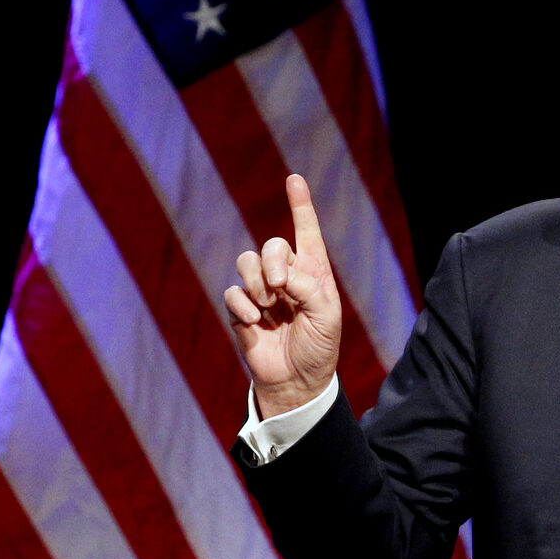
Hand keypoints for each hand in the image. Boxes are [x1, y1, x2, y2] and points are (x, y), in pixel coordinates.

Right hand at [224, 174, 342, 417]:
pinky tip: (256, 322)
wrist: (297, 380)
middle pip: (270, 244)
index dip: (300, 205)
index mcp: (314, 273)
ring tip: (269, 307)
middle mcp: (287, 276)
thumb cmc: (319, 347)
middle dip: (272, 261)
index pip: (306, 232)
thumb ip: (308, 287)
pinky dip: (243, 304)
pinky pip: (232, 292)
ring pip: (246, 262)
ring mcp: (262, 292)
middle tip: (281, 288)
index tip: (295, 179)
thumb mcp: (327, 316)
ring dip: (257, 282)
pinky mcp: (242, 309)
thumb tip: (280, 275)